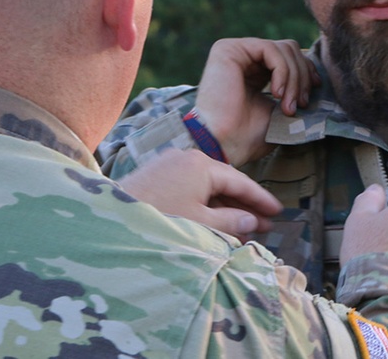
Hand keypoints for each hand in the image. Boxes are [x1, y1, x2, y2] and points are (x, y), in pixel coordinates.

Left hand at [119, 150, 282, 238]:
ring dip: (224, 208)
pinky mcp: (155, 176)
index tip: (278, 211)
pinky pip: (189, 188)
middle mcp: (186, 158)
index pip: (240, 182)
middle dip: (244, 206)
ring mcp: (169, 165)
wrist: (110, 218)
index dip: (261, 199)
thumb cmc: (158, 220)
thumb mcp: (201, 224)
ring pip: (206, 187)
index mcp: (201, 165)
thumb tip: (252, 221)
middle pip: (224, 183)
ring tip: (241, 229)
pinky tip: (212, 222)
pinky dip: (204, 204)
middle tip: (265, 225)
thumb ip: (231, 222)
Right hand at [194, 38, 319, 164]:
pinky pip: (270, 49)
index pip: (289, 55)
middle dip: (302, 77)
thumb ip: (294, 90)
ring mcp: (235, 51)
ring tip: (288, 106)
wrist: (224, 145)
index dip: (307, 70)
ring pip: (284, 48)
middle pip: (290, 48)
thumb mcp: (280, 109)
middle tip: (300, 105)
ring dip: (294, 79)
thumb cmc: (248, 136)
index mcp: (254, 70)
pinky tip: (277, 94)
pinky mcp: (227, 49)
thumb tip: (320, 79)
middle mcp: (244, 57)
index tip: (315, 90)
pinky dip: (282, 72)